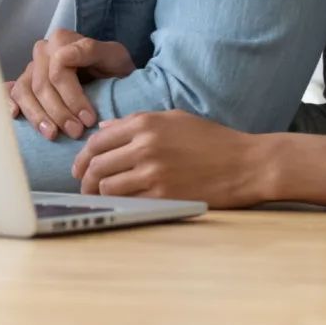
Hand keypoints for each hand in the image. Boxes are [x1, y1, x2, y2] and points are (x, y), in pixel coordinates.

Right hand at [8, 30, 134, 140]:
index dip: (73, 97)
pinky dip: (9, 103)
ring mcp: (31, 67)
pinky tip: (14, 116)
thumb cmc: (113, 68)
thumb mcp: (114, 56)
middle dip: (59, 112)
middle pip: (42, 85)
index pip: (58, 71)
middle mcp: (43, 51)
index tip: (89, 119)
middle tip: (76, 132)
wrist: (111, 76)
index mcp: (62, 40)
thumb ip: (92, 50)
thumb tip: (63, 57)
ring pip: (25, 92)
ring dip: (37, 116)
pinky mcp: (25, 83)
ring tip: (52, 134)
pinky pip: (11, 92)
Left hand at [70, 110, 272, 206]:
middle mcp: (144, 146)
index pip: (98, 140)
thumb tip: (104, 128)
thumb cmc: (212, 140)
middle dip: (84, 179)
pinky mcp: (164, 195)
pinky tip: (121, 205)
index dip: (82, 157)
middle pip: (97, 165)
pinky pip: (128, 201)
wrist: (246, 163)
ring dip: (99, 194)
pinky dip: (120, 204)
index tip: (79, 168)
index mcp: (145, 124)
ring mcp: (153, 172)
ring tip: (99, 199)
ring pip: (107, 186)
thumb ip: (136, 122)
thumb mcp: (174, 119)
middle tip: (84, 187)